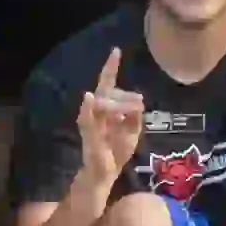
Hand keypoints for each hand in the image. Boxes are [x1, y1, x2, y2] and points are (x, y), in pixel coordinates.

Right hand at [67, 47, 145, 194]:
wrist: (104, 175)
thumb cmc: (117, 151)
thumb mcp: (133, 131)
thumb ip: (135, 115)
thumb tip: (138, 100)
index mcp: (107, 109)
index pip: (108, 84)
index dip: (111, 67)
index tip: (116, 50)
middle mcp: (96, 112)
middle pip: (107, 92)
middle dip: (124, 97)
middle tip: (138, 105)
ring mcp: (91, 122)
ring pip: (101, 102)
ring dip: (115, 102)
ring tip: (133, 107)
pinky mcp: (88, 134)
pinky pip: (87, 119)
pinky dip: (87, 107)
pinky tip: (89, 97)